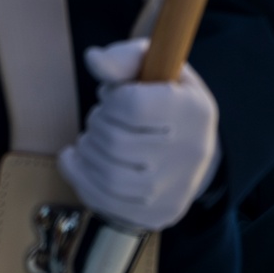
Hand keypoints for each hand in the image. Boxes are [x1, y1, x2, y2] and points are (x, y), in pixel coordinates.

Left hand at [58, 39, 219, 232]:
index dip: (109, 100)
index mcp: (194, 110)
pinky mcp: (160, 215)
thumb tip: (93, 59)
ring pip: (108, 178)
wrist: (196, 148)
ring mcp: (176, 189)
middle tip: (99, 119)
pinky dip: (80, 180)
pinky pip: (106, 204)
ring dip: (86, 154)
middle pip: (115, 143)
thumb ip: (125, 57)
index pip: (131, 105)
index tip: (112, 97)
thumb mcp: (156, 67)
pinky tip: (77, 161)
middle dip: (95, 126)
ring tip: (90, 140)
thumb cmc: (167, 98)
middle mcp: (191, 153)